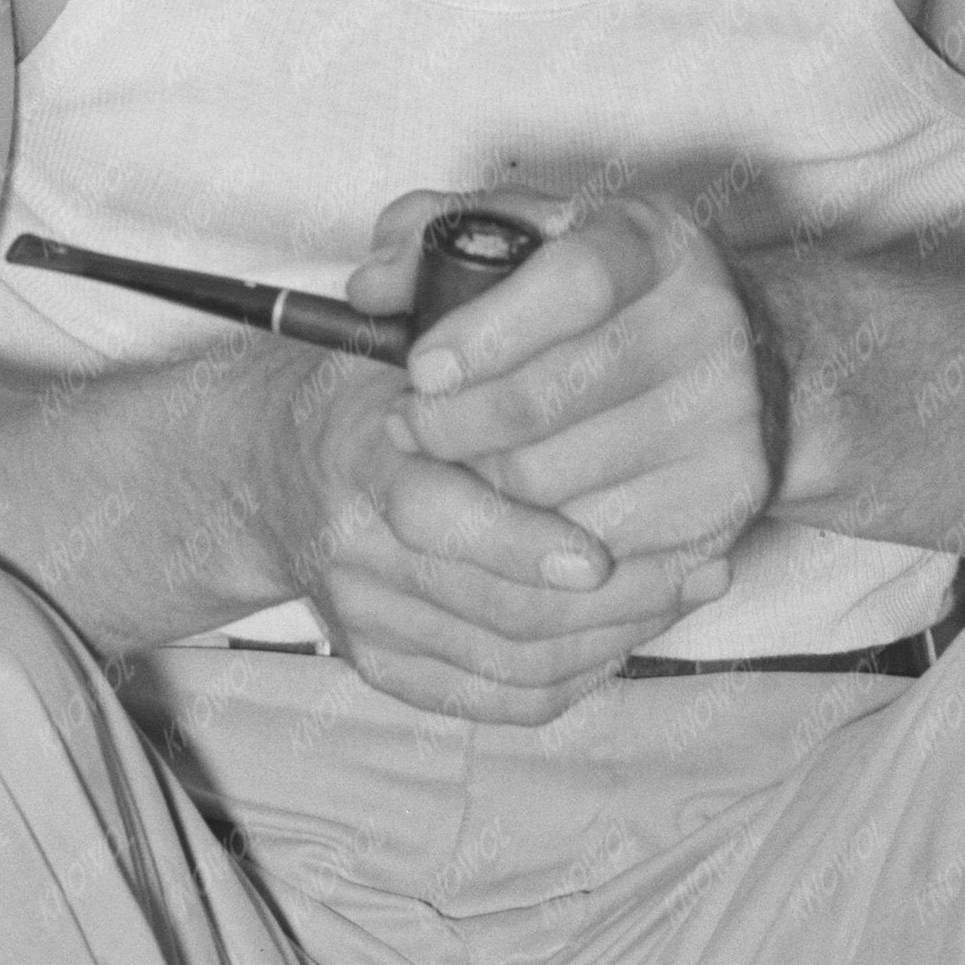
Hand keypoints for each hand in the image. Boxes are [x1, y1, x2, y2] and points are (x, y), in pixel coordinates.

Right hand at [244, 200, 655, 721]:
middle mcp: (350, 548)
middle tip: (694, 564)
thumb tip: (480, 267)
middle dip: (607, 597)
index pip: (435, 517)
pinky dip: (576, 676)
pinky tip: (633, 634)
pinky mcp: (388, 666)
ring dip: (611, 634)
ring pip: (510, 659)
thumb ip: (446, 269)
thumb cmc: (372, 384)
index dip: (520, 544)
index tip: (595, 553)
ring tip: (686, 589)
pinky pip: (499, 697)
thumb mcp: (402, 315)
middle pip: (493, 608)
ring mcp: (366, 617)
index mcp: (358, 456)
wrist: (270, 472)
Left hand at [397, 190, 783, 622]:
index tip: (420, 370)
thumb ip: (438, 238)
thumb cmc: (607, 299)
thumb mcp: (534, 239)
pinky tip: (517, 506)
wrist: (748, 358)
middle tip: (410, 427)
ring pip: (550, 482)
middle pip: (547, 400)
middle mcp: (706, 323)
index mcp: (655, 243)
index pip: (575, 283)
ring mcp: (726, 415)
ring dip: (482, 484)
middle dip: (452, 425)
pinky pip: (588, 542)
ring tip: (465, 462)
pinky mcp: (725, 495)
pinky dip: (532, 535)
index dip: (486, 333)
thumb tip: (372, 286)